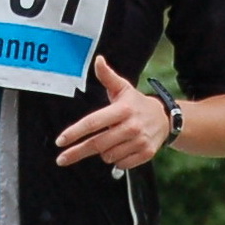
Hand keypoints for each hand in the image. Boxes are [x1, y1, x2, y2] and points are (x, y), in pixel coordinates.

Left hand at [55, 56, 169, 169]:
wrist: (165, 119)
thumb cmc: (137, 104)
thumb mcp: (123, 88)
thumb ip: (107, 76)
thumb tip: (98, 60)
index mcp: (123, 109)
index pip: (93, 122)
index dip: (75, 132)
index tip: (60, 141)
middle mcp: (131, 126)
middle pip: (97, 144)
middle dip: (77, 152)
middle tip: (62, 159)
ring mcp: (139, 141)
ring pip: (108, 156)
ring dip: (103, 152)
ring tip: (111, 141)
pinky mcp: (146, 153)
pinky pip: (120, 164)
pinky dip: (116, 160)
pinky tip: (122, 150)